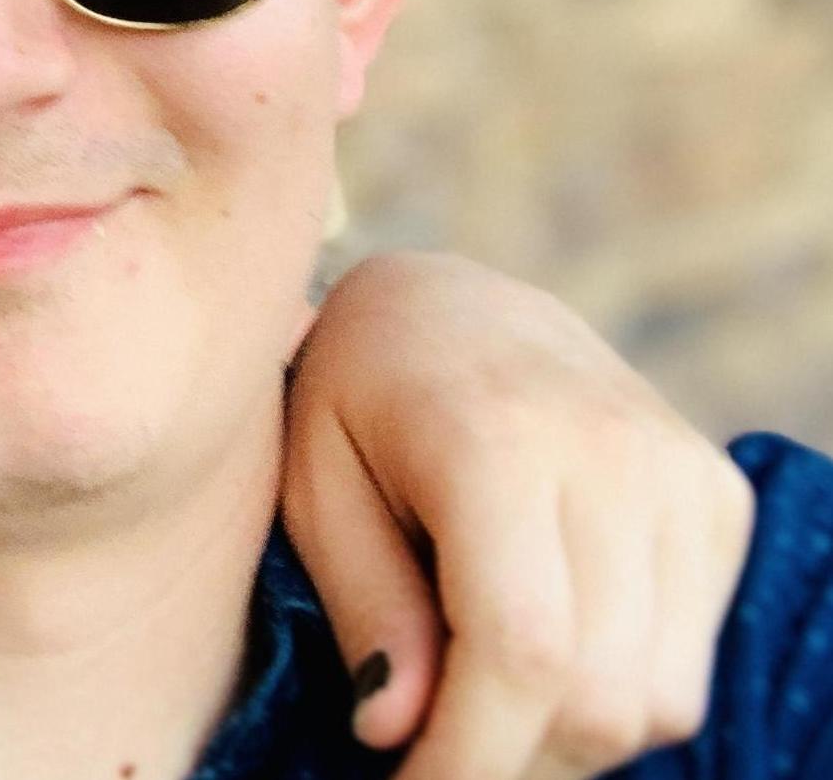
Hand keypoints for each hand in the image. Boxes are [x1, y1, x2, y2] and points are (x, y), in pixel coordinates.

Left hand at [283, 251, 753, 779]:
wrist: (449, 297)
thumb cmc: (355, 389)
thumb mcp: (314, 477)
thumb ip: (362, 603)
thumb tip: (397, 732)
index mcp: (494, 434)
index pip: (520, 652)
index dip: (468, 759)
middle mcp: (611, 450)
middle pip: (598, 697)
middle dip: (510, 758)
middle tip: (434, 746)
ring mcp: (680, 471)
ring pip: (659, 701)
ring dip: (568, 735)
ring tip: (479, 688)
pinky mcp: (717, 497)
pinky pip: (689, 662)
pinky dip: (620, 690)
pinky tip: (544, 639)